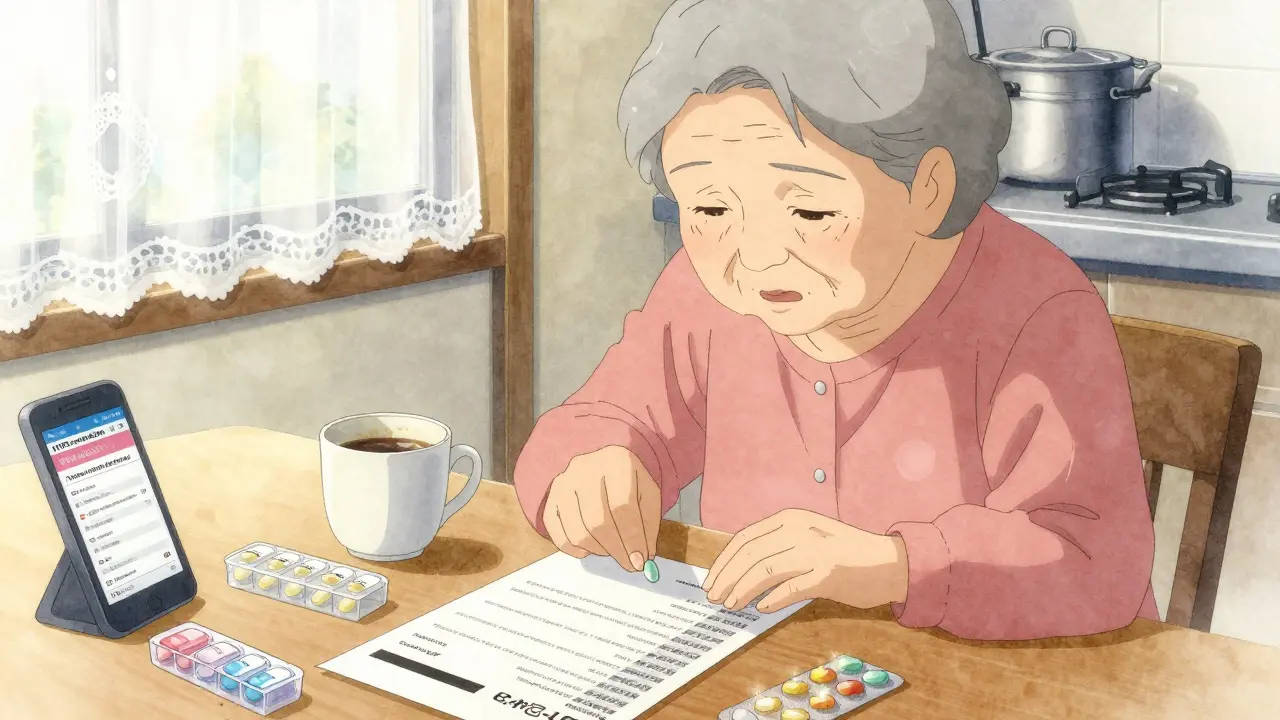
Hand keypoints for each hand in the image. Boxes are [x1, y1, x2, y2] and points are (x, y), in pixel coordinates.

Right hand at [542, 445, 660, 572]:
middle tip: (629, 564)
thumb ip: (648, 526)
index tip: (640, 561)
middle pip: (597, 521)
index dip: (631, 538)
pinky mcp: (551, 498)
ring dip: (598, 550)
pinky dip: (574, 550)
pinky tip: (590, 548)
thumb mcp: (648, 495)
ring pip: (577, 532)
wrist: (605, 465)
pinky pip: (557, 534)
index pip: (622, 506)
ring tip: (612, 550)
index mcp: (615, 461)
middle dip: (616, 549)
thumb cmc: (629, 482)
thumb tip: (642, 559)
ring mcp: (563, 483)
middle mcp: (584, 468)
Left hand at [702, 509, 908, 613]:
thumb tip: (740, 573)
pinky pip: (791, 588)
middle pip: (750, 554)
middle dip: (727, 578)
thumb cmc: (846, 553)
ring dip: (742, 590)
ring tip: (731, 605)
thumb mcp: (809, 537)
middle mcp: (800, 530)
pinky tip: (761, 608)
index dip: (724, 561)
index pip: (745, 538)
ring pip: (765, 571)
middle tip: (714, 597)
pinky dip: (772, 599)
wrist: (891, 561)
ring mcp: (815, 551)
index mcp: (791, 518)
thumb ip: (778, 547)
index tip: (712, 580)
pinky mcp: (829, 574)